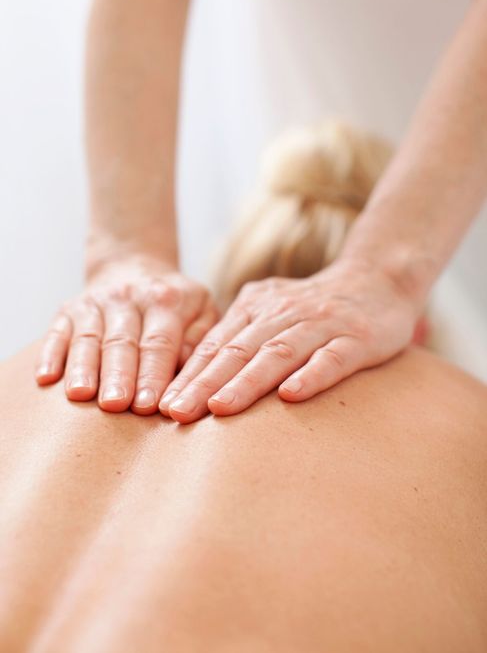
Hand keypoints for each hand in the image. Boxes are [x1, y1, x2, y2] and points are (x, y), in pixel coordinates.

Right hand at [35, 255, 219, 414]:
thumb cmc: (175, 302)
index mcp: (165, 300)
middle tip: (116, 405)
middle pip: (121, 342)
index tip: (150, 406)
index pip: (158, 342)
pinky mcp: (68, 309)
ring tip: (81, 395)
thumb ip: (200, 338)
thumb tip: (189, 371)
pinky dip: (50, 354)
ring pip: (87, 338)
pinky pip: (56, 332)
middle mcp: (127, 298)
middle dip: (118, 375)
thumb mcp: (201, 308)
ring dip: (83, 368)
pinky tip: (46, 377)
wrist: (132, 266)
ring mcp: (95, 302)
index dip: (153, 374)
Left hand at [159, 258, 419, 422]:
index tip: (163, 405)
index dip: (189, 374)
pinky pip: (332, 359)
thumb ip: (240, 336)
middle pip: (239, 350)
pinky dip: (311, 376)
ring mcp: (321, 324)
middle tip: (176, 412)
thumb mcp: (271, 312)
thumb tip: (193, 376)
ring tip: (220, 408)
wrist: (377, 280)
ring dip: (247, 381)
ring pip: (278, 353)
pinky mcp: (358, 338)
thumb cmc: (314, 308)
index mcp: (257, 307)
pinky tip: (291, 396)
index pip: (216, 344)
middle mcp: (284, 313)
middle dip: (204, 383)